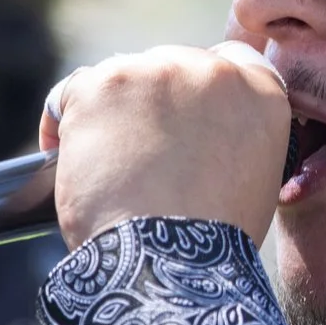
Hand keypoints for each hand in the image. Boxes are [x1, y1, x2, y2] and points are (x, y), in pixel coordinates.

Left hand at [40, 41, 289, 247]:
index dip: (197, 93)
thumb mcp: (254, 178)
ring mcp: (155, 72)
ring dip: (111, 114)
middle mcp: (213, 70)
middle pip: (170, 66)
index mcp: (261, 93)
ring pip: (121, 79)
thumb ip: (236, 136)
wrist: (168, 262)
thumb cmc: (211, 242)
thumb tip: (199, 132)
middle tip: (141, 154)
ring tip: (109, 168)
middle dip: (153, 102)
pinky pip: (69, 95)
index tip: (182, 121)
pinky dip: (65, 127)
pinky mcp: (101, 85)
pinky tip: (72, 160)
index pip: (227, 62)